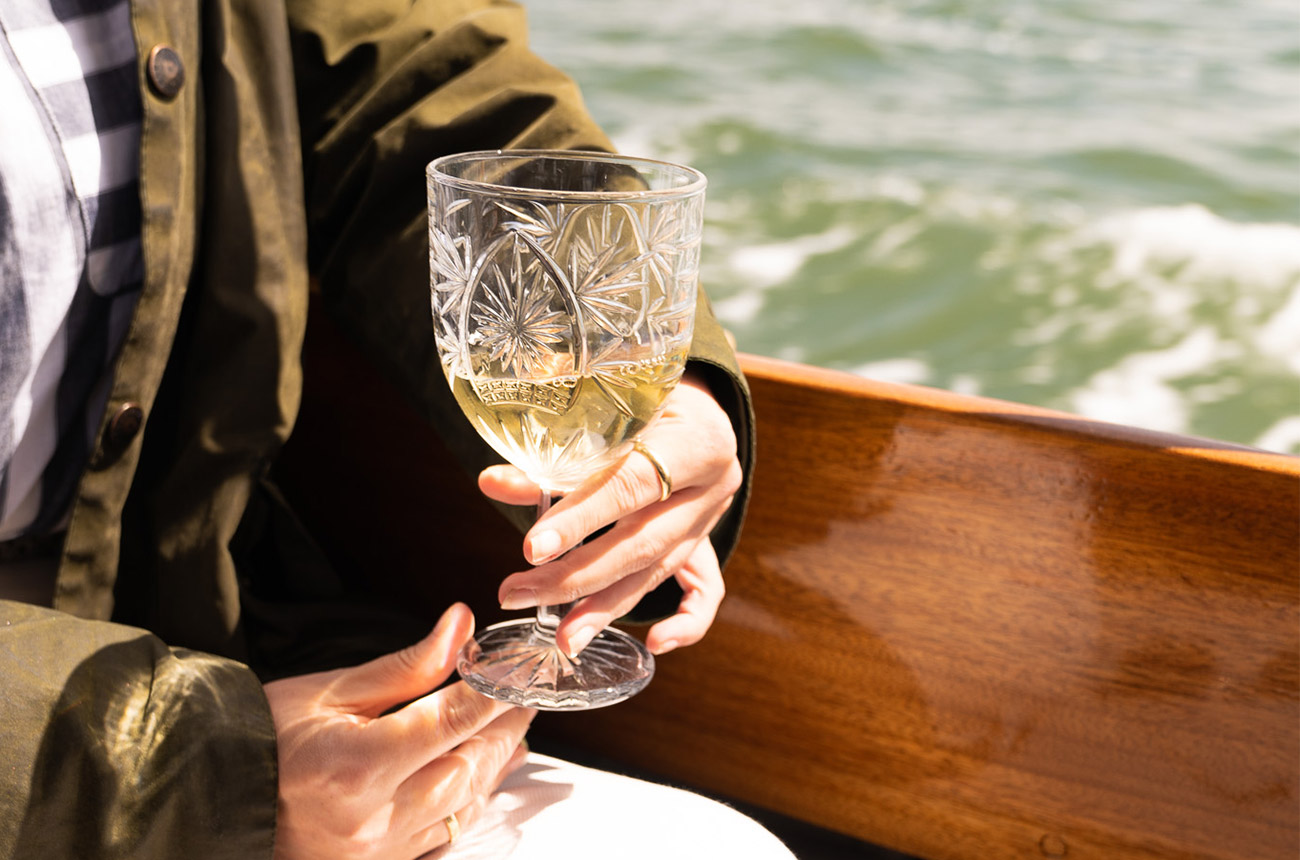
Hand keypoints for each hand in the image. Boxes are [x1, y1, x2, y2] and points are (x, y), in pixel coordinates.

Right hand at [266, 604, 532, 859]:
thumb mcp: (329, 691)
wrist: (212, 800)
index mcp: (359, 766)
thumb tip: (462, 628)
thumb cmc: (261, 740)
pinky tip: (477, 781)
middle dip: (503, 729)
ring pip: (462, 808)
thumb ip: (406, 667)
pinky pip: (440, 840)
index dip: (495, 691)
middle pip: (468, 768)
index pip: (452, 721)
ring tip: (512, 734)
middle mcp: (374, 820)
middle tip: (524, 697)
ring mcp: (377, 853)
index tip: (519, 668)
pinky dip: (465, 805)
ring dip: (493, 768)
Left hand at [478, 374, 741, 657]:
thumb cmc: (641, 397)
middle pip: (641, 543)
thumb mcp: (605, 409)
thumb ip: (555, 454)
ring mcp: (714, 519)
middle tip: (517, 593)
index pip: (631, 486)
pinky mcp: (709, 542)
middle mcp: (714, 485)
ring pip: (657, 572)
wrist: (694, 402)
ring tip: (561, 638)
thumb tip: (492, 483)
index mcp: (698, 439)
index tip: (531, 549)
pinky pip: (707, 593)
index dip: (581, 519)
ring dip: (603, 607)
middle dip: (575, 577)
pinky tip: (655, 643)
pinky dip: (686, 624)